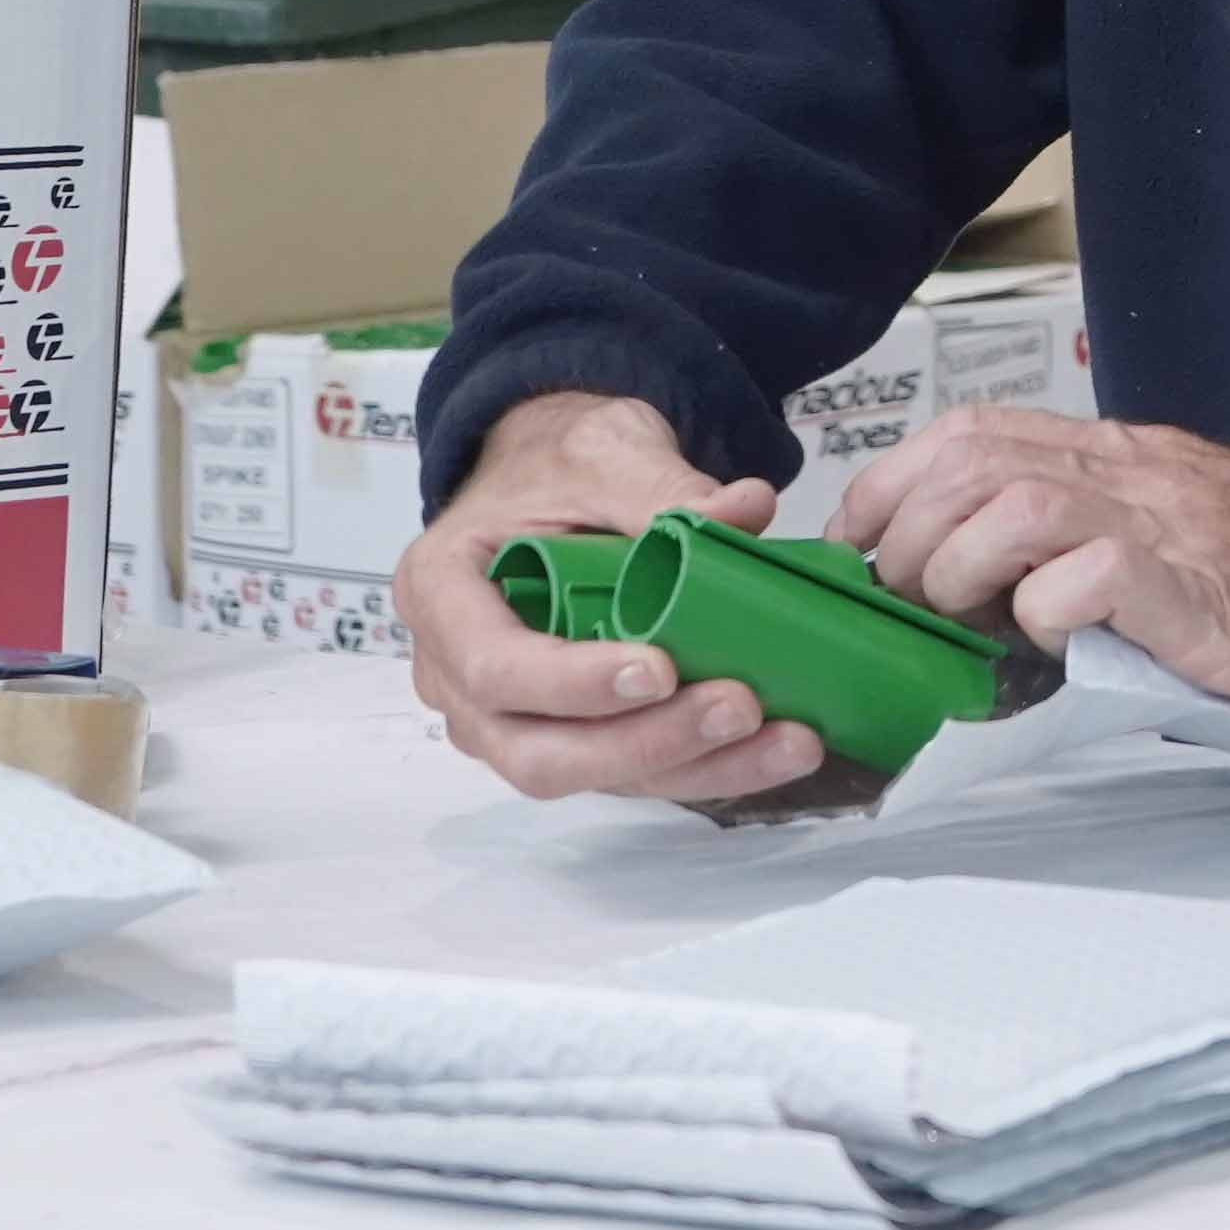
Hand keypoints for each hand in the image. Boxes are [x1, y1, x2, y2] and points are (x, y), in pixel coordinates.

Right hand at [392, 389, 827, 804]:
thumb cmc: (557, 465)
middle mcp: (458, 676)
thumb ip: (662, 487)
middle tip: (740, 707)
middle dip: (645, 742)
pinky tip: (775, 747)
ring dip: (692, 767)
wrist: (553, 477)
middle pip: (536, 752)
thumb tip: (746, 509)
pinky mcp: (569, 737)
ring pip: (590, 776)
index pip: (493, 666)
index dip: (572, 683)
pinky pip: (629, 771)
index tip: (660, 670)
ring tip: (788, 740)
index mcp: (441, 594)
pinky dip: (704, 766)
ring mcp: (509, 719)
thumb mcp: (601, 453)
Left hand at [831, 411, 1229, 735]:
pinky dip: (1047, 610)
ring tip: (970, 620)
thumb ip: (1102, 549)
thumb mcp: (1187, 546)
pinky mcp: (1207, 592)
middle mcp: (1142, 475)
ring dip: (960, 566)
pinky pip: (1094, 575)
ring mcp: (1174, 527)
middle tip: (908, 596)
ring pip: (1014, 502)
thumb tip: (1001, 597)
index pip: (976, 428)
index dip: (895, 481)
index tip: (866, 545)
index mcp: (1132, 460)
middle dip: (905, 527)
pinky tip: (1056, 640)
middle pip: (973, 454)